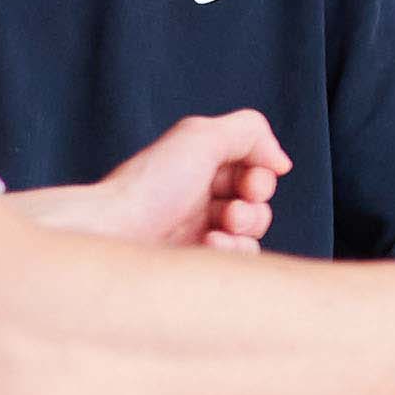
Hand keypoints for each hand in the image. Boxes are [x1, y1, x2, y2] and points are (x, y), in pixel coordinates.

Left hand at [23, 110, 288, 250]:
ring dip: (243, 229)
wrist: (113, 234)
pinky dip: (230, 251)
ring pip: (252, 232)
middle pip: (258, 201)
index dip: (260, 175)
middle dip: (253, 205)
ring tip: (216, 230)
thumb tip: (281, 162)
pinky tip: (206, 246)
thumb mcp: (200, 136)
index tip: (248, 181)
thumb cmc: (149, 186)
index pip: (254, 168)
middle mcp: (198, 195)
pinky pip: (238, 259)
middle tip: (230, 211)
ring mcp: (198, 230)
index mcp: (199, 163)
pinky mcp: (196, 261)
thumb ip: (250, 132)